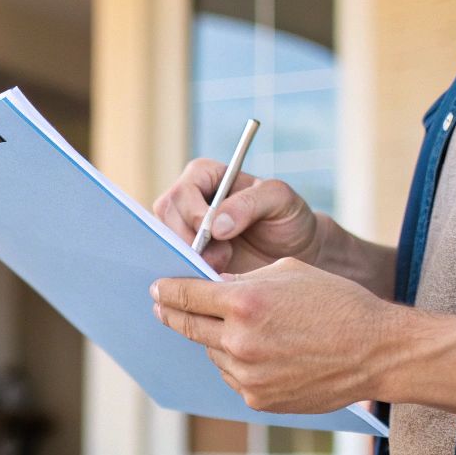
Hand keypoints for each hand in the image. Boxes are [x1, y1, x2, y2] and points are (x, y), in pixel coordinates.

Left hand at [150, 258, 412, 413]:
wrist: (378, 352)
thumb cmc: (339, 303)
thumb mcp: (290, 273)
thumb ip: (244, 280)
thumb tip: (211, 286)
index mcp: (245, 303)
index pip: (185, 296)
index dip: (167, 291)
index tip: (157, 290)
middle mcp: (239, 342)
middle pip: (188, 327)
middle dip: (173, 315)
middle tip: (162, 308)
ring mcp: (247, 375)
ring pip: (212, 353)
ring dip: (216, 340)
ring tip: (241, 330)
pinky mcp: (257, 399)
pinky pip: (232, 377)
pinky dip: (237, 364)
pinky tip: (261, 354)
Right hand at [152, 159, 324, 274]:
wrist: (292, 252)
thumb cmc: (287, 219)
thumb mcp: (280, 201)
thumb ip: (250, 203)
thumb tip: (215, 225)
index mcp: (206, 176)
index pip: (182, 192)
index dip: (192, 214)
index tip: (214, 235)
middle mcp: (187, 200)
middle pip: (165, 217)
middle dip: (189, 241)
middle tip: (221, 258)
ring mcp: (182, 229)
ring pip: (163, 242)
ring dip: (187, 259)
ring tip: (221, 268)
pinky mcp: (183, 255)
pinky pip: (169, 264)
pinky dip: (185, 273)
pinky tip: (209, 278)